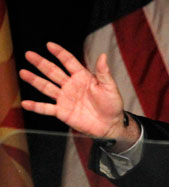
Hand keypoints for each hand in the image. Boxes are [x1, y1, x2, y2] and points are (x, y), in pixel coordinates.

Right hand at [19, 42, 135, 142]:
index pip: (69, 62)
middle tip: (29, 54)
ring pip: (47, 87)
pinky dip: (36, 107)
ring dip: (35, 80)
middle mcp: (71, 86)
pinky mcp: (62, 112)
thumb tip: (103, 56)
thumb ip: (104, 72)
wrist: (110, 125)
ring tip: (23, 72)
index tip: (50, 45)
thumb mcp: (110, 87)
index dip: (60, 53)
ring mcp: (65, 98)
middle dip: (41, 63)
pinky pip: (47, 108)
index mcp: (82, 77)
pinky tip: (25, 103)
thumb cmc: (112, 105)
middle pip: (53, 72)